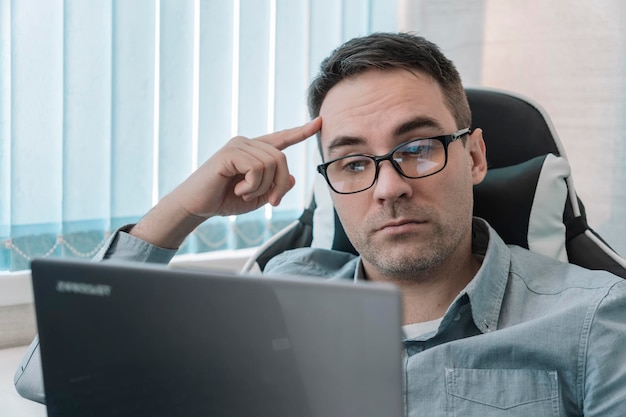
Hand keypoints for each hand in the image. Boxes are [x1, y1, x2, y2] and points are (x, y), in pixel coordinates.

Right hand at [131, 117, 321, 247]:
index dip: (301, 132)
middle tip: (272, 202)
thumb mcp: (257, 197)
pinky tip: (237, 190)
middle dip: (281, 184)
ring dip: (262, 187)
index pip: (282, 139)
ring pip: (271, 164)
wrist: (196, 206)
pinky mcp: (230, 152)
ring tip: (244, 193)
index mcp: (255, 151)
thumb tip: (293, 178)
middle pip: (282, 158)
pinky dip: (252, 186)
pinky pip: (257, 168)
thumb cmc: (224, 200)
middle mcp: (247, 143)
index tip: (320, 122)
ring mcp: (238, 145)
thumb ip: (275, 187)